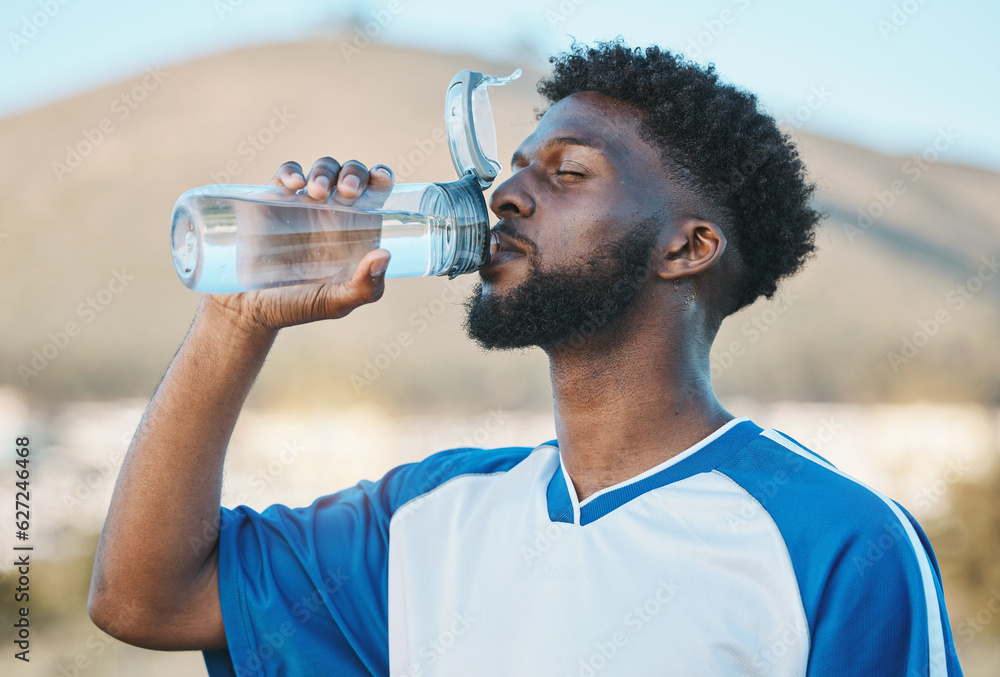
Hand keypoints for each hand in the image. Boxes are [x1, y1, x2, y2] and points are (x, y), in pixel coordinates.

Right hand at [201, 157, 395, 335]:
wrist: (248, 307)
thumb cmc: (297, 305)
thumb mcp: (336, 303)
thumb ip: (365, 287)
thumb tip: (384, 254)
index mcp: (356, 229)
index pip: (376, 193)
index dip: (381, 177)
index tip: (380, 179)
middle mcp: (334, 211)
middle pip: (351, 174)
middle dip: (354, 172)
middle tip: (347, 191)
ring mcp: (303, 202)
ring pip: (323, 168)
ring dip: (325, 172)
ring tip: (318, 192)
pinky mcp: (273, 199)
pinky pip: (286, 174)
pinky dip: (291, 171)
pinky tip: (295, 185)